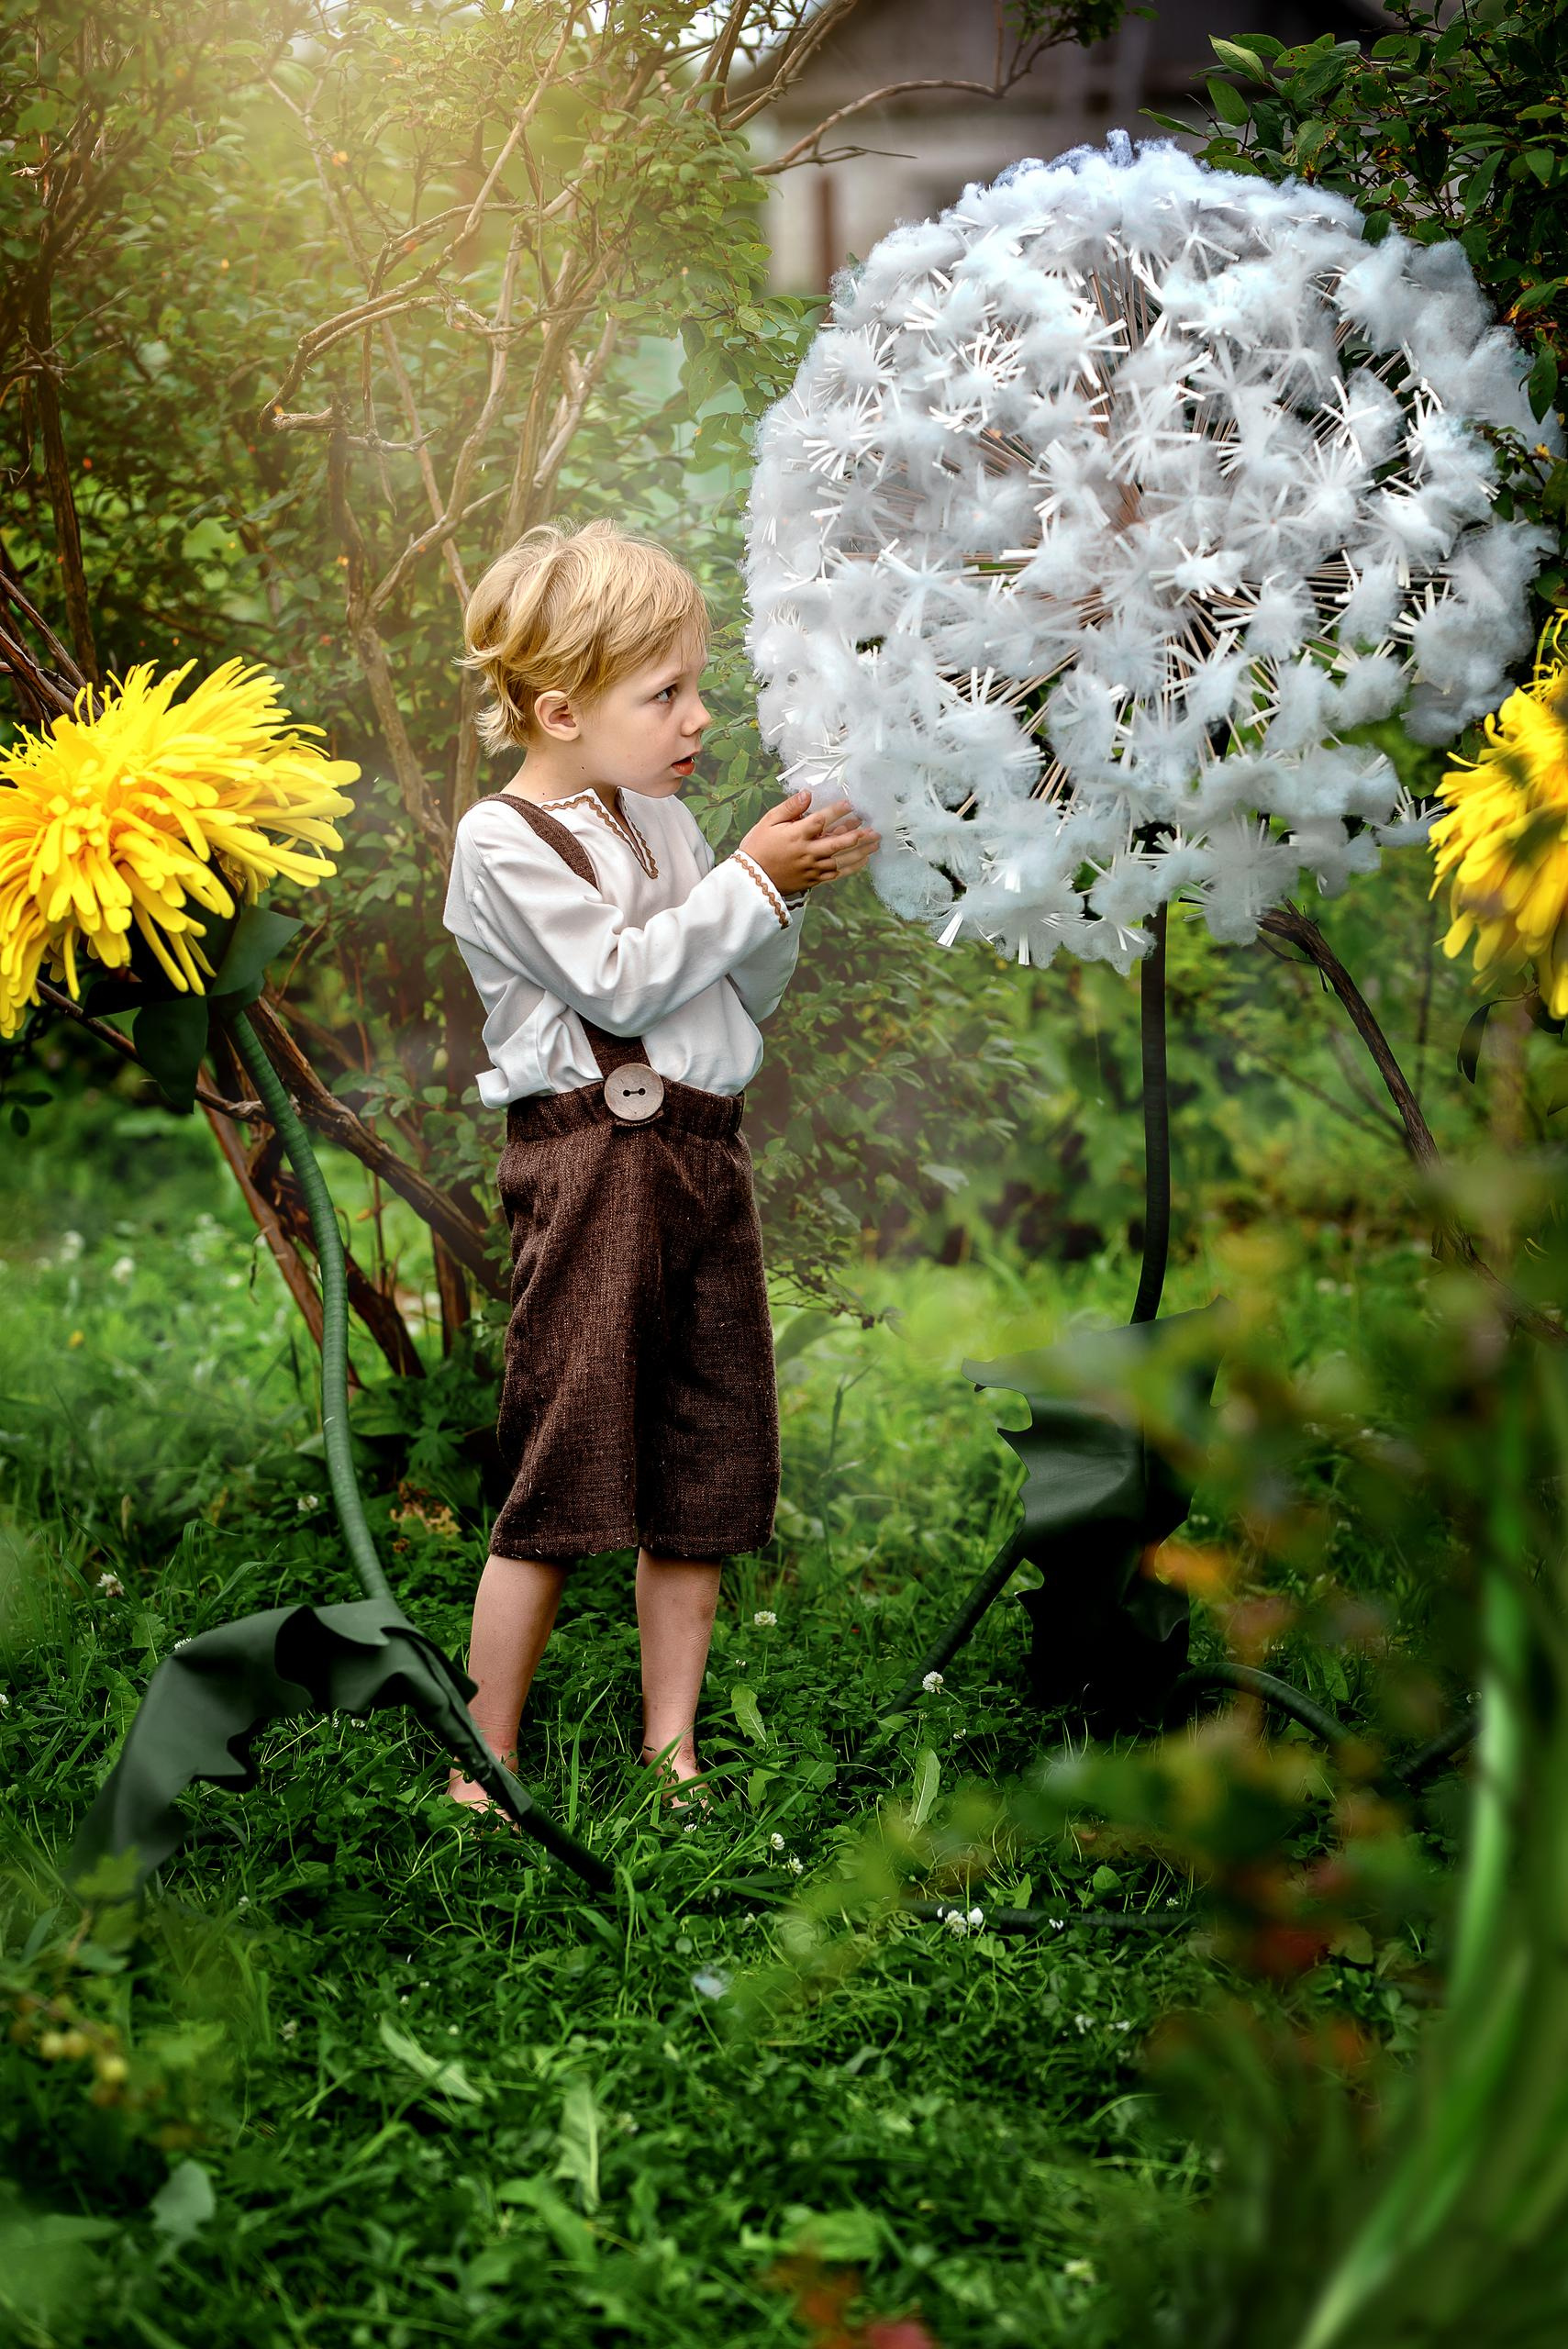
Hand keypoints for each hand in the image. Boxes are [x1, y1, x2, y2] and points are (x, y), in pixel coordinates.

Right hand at [738, 790, 881, 895]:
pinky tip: (863, 860)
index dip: (836, 811)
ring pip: (841, 860)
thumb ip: (789, 808)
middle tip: (873, 828)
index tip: (850, 804)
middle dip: (857, 835)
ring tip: (875, 843)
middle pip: (837, 843)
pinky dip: (851, 868)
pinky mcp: (812, 881)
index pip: (820, 820)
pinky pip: (836, 874)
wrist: (750, 881)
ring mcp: (811, 868)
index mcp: (795, 835)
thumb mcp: (768, 822)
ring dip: (860, 851)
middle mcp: (806, 852)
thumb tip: (807, 794)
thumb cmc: (757, 848)